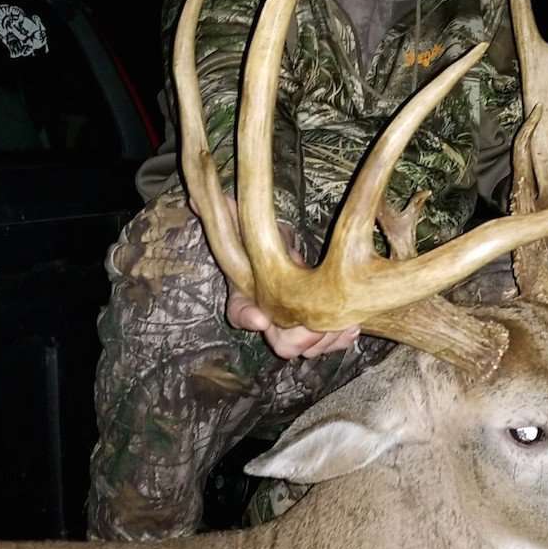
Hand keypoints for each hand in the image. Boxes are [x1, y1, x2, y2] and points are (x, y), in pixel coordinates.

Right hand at [212, 198, 360, 359]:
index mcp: (245, 300)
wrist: (284, 260)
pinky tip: (352, 328)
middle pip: (281, 344)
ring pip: (308, 349)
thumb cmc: (262, 247)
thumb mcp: (245, 230)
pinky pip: (328, 346)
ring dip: (327, 339)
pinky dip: (341, 341)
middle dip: (300, 337)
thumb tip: (196, 199)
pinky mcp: (317, 331)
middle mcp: (269, 322)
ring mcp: (293, 330)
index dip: (249, 317)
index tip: (260, 317)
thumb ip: (227, 217)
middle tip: (316, 322)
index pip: (239, 314)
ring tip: (344, 323)